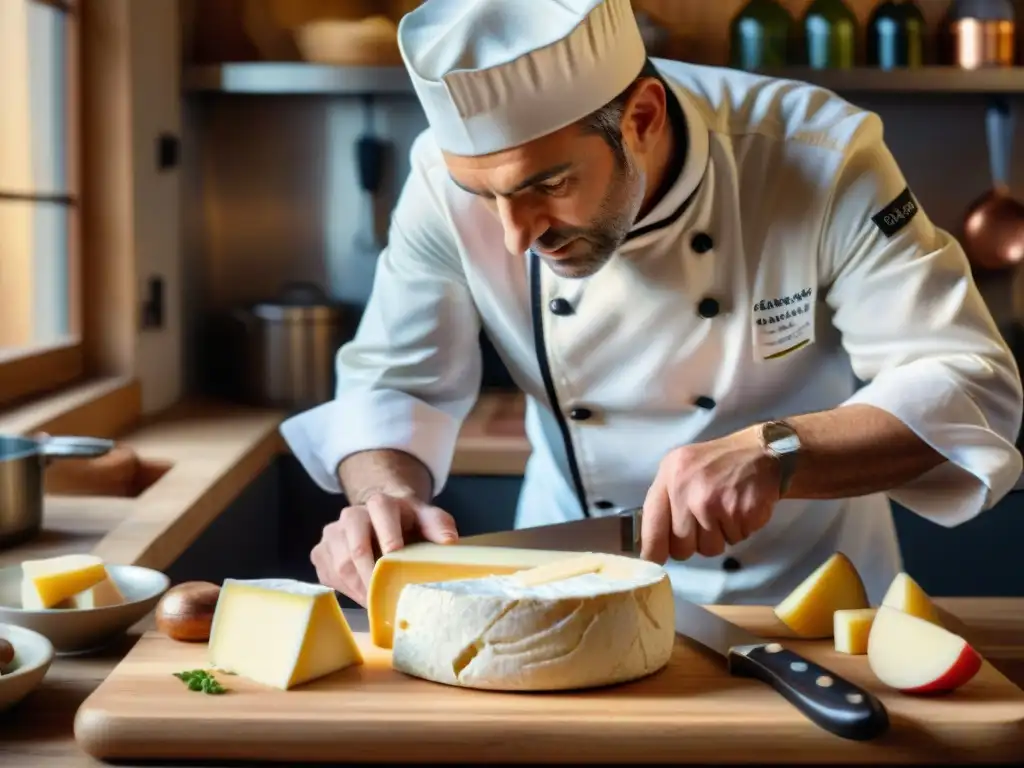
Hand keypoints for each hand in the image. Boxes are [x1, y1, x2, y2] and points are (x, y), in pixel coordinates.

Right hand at [311, 491, 457, 604]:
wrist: (382, 520)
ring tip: (378, 605)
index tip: (395, 557)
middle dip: (371, 576)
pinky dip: (348, 591)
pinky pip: (330, 575)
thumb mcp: (427, 519)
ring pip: (340, 565)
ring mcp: (332, 533)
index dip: (388, 536)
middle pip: (355, 547)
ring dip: (360, 589)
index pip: (380, 514)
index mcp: (379, 503)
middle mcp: (350, 515)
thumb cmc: (409, 524)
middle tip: (386, 599)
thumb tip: (449, 542)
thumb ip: (439, 526)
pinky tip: (365, 597)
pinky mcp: (321, 552)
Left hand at [640, 429, 780, 563]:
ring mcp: (715, 503)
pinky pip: (734, 541)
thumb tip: (652, 543)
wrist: (760, 452)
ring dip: (718, 537)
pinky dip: (738, 530)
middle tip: (704, 523)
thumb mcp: (680, 468)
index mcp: (669, 477)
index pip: (651, 526)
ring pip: (709, 549)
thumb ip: (665, 500)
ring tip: (724, 512)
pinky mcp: (741, 514)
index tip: (654, 562)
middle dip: (692, 543)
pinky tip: (739, 509)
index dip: (652, 550)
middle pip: (681, 547)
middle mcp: (688, 491)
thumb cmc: (715, 463)